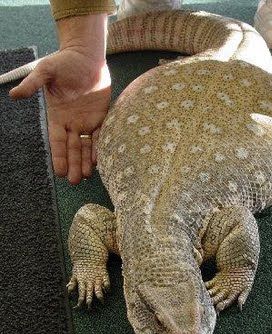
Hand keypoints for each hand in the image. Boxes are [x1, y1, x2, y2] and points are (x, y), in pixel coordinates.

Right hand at [10, 49, 110, 184]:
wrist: (86, 56)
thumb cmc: (64, 62)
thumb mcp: (46, 72)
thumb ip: (33, 84)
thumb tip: (14, 95)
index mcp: (57, 116)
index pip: (57, 141)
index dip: (59, 156)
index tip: (60, 172)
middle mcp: (72, 122)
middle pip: (72, 148)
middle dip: (74, 165)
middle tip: (75, 182)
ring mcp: (87, 121)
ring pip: (86, 146)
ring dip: (86, 161)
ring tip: (87, 177)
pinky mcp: (101, 116)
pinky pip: (101, 135)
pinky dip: (101, 147)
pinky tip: (100, 161)